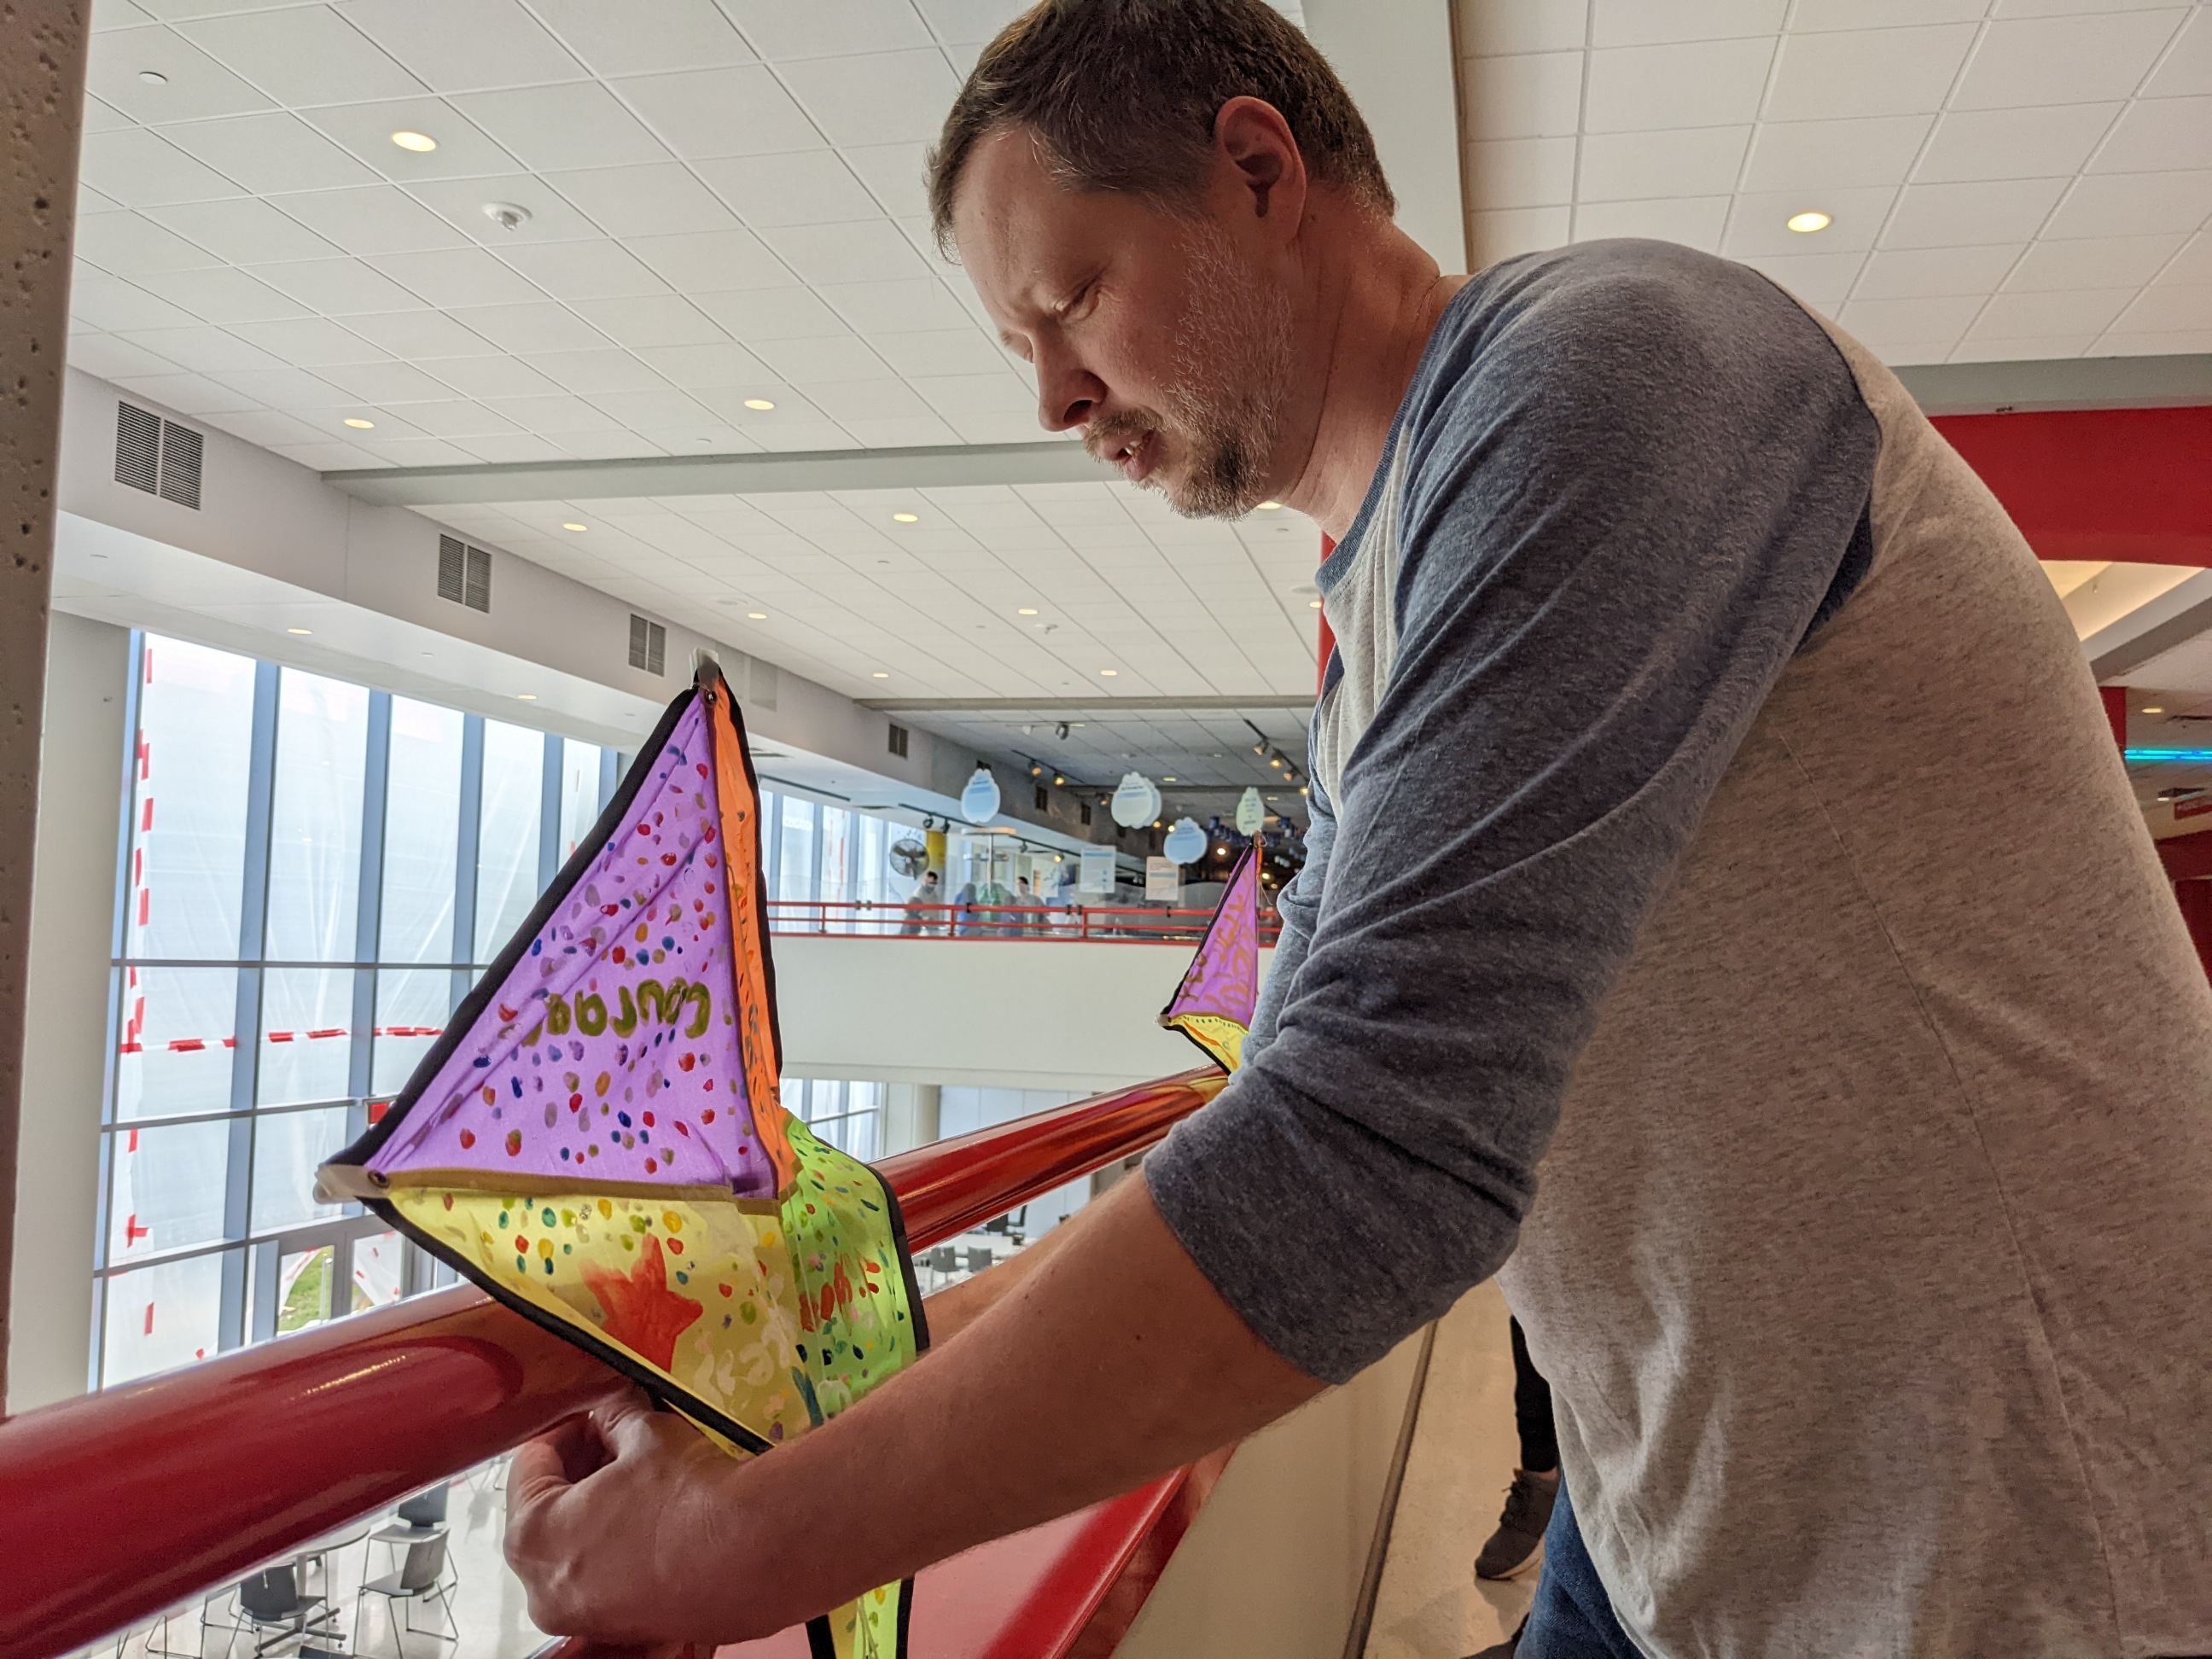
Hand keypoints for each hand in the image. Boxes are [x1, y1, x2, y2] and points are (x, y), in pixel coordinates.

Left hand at [503, 1388, 745, 1650]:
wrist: (755, 1555)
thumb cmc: (694, 1503)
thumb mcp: (648, 1434)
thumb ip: (617, 1418)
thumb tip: (617, 1413)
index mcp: (534, 1535)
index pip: (529, 1466)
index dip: (566, 1431)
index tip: (591, 1420)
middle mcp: (546, 1590)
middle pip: (548, 1514)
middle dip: (582, 1474)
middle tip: (618, 1445)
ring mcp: (586, 1618)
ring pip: (578, 1551)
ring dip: (603, 1513)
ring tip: (648, 1480)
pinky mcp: (628, 1632)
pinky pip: (610, 1582)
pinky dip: (626, 1551)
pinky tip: (663, 1520)